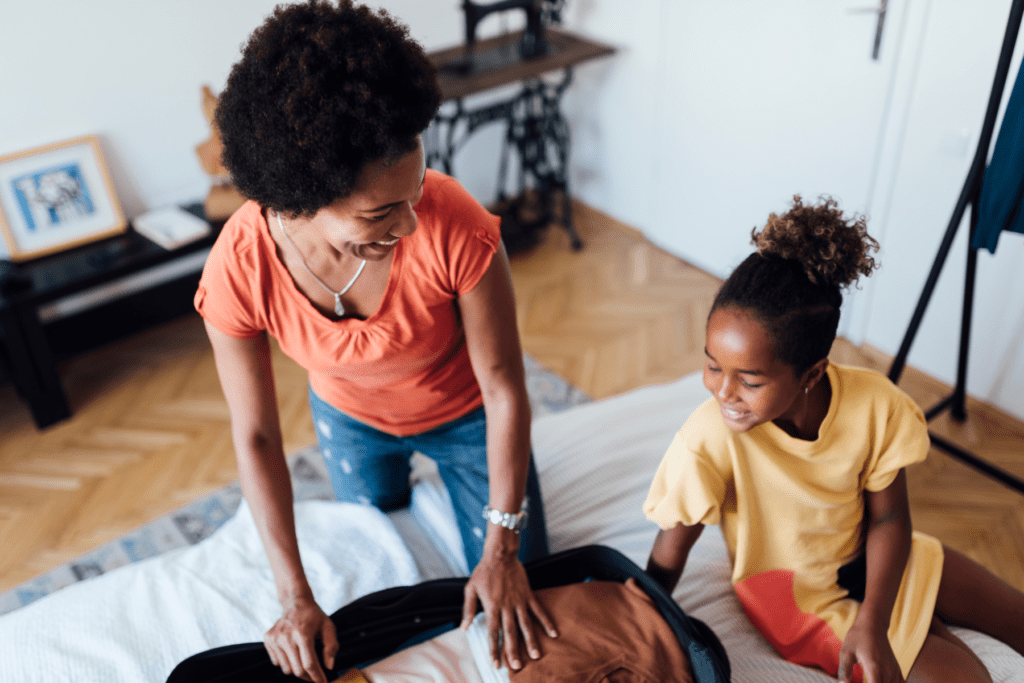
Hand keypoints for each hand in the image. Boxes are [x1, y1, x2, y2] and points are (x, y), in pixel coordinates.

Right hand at [264, 596, 338, 682]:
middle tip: (315, 675)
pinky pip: (277, 662)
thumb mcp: (328, 626)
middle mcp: (286, 637)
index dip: (317, 676)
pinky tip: (292, 652)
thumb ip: (331, 646)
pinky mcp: (268, 640)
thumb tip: (329, 666)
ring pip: (286, 669)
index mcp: (303, 634)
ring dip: (297, 669)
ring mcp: (275, 639)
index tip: (323, 682)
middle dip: (309, 677)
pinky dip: (286, 662)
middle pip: (297, 670)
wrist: (295, 602)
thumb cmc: (314, 616)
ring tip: (303, 659)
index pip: (309, 664)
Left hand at [460, 545, 557, 670]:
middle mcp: (507, 607)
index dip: (494, 649)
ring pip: (526, 625)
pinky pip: (539, 611)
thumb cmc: (483, 571)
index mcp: (492, 607)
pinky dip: (547, 622)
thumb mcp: (470, 589)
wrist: (500, 554)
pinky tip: (554, 633)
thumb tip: (464, 627)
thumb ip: (469, 609)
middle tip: (517, 666)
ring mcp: (519, 601)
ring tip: (536, 656)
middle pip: (510, 633)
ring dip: (531, 641)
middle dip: (513, 651)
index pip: (493, 633)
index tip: (495, 663)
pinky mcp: (528, 595)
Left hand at [837, 615, 902, 682]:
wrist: (873, 624)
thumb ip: (844, 670)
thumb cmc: (858, 637)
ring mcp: (894, 670)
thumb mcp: (846, 652)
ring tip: (870, 681)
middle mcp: (887, 671)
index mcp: (874, 668)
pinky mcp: (897, 668)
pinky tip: (883, 682)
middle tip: (864, 681)